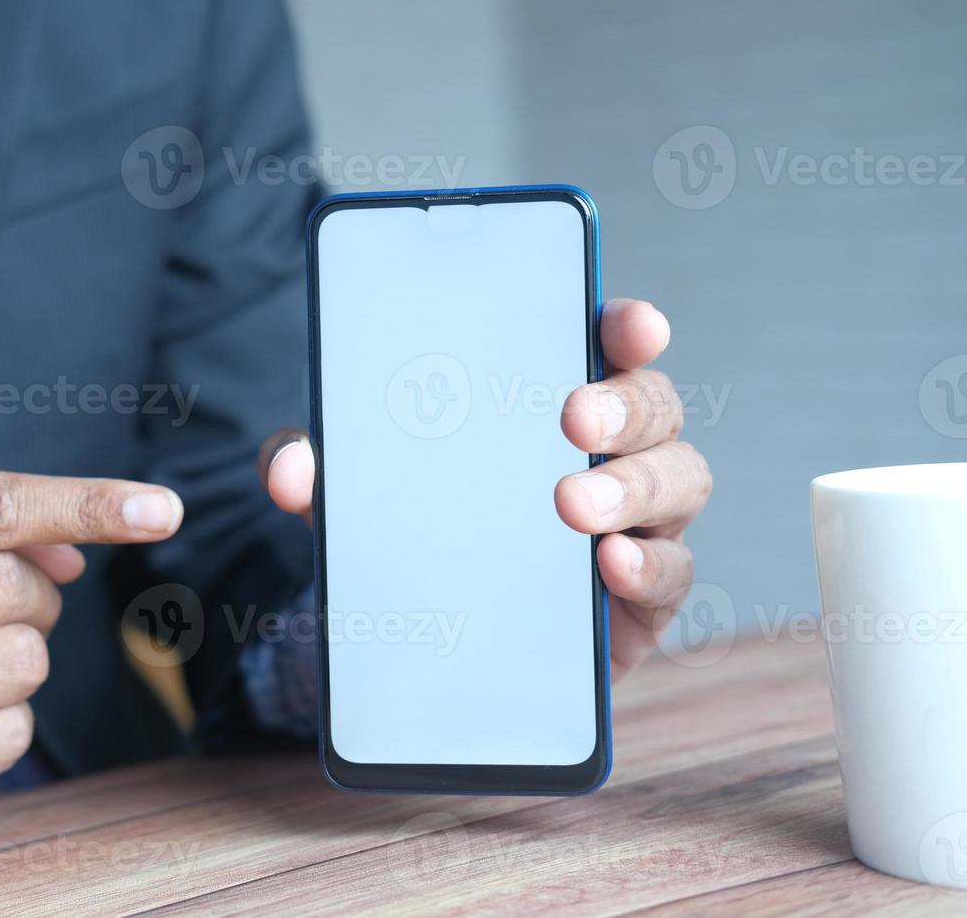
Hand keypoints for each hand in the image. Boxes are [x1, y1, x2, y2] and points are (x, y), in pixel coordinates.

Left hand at [259, 298, 710, 680]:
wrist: (438, 645)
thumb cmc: (421, 536)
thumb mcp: (360, 498)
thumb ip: (322, 470)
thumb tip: (288, 467)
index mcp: (550, 401)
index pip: (606, 344)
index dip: (628, 326)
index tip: (626, 322)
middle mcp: (611, 449)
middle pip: (655, 405)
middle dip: (625, 402)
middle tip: (574, 417)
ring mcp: (638, 520)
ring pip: (680, 478)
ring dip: (634, 485)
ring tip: (575, 505)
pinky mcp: (644, 595)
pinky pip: (672, 568)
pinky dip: (649, 564)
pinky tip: (611, 564)